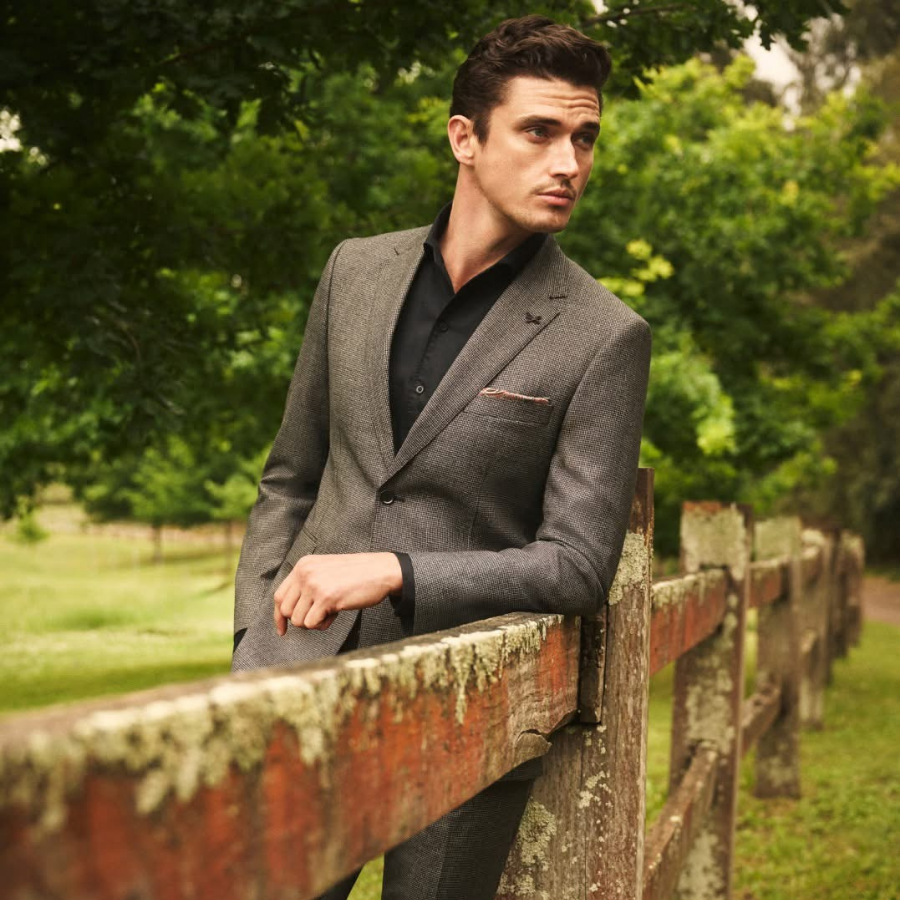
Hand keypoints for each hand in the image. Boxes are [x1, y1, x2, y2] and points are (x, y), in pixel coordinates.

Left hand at [273, 552, 402, 634]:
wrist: (381, 570)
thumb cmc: (356, 575)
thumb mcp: (325, 572)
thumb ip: (307, 585)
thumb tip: (290, 613)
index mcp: (303, 565)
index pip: (279, 596)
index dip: (279, 616)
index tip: (282, 630)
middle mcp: (305, 573)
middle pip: (286, 611)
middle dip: (300, 620)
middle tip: (318, 617)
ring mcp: (315, 584)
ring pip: (298, 620)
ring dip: (314, 623)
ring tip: (330, 612)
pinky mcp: (326, 597)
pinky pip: (312, 623)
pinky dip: (323, 624)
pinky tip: (335, 614)